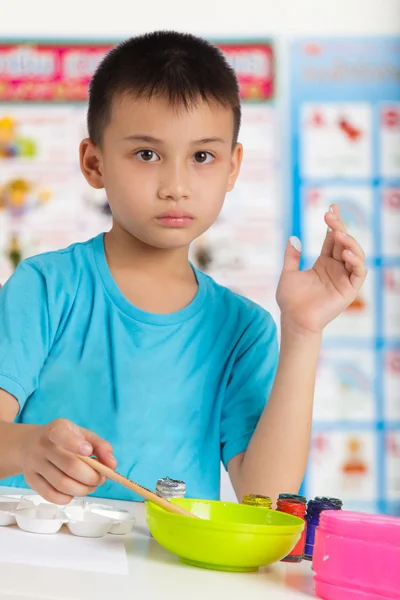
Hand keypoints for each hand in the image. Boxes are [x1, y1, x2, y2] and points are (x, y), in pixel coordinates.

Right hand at [20, 419, 115, 503]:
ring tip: (91, 486)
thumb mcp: (82, 434)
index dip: (75, 444)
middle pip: (70, 466)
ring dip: (83, 489)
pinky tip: (75, 491)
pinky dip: (68, 497)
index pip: (62, 435)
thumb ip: (100, 446)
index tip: (88, 451)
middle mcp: (42, 446)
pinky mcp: (31, 480)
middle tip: (101, 478)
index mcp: (56, 430)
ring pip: (62, 484)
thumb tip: (112, 465)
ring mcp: (34, 464)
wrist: (30, 444)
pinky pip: (51, 496)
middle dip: (92, 476)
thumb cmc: (64, 439)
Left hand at [276, 204, 367, 334]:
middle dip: (339, 226)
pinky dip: (356, 261)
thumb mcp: (288, 273)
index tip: (331, 207)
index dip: (333, 223)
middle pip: (344, 242)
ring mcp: (344, 278)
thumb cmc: (290, 300)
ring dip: (349, 242)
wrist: (294, 320)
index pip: (332, 239)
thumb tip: (293, 237)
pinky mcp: (350, 290)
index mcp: (324, 263)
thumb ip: (292, 256)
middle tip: (330, 215)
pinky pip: (359, 272)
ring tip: (338, 233)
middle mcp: (336, 268)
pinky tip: (346, 253)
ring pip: (355, 254)